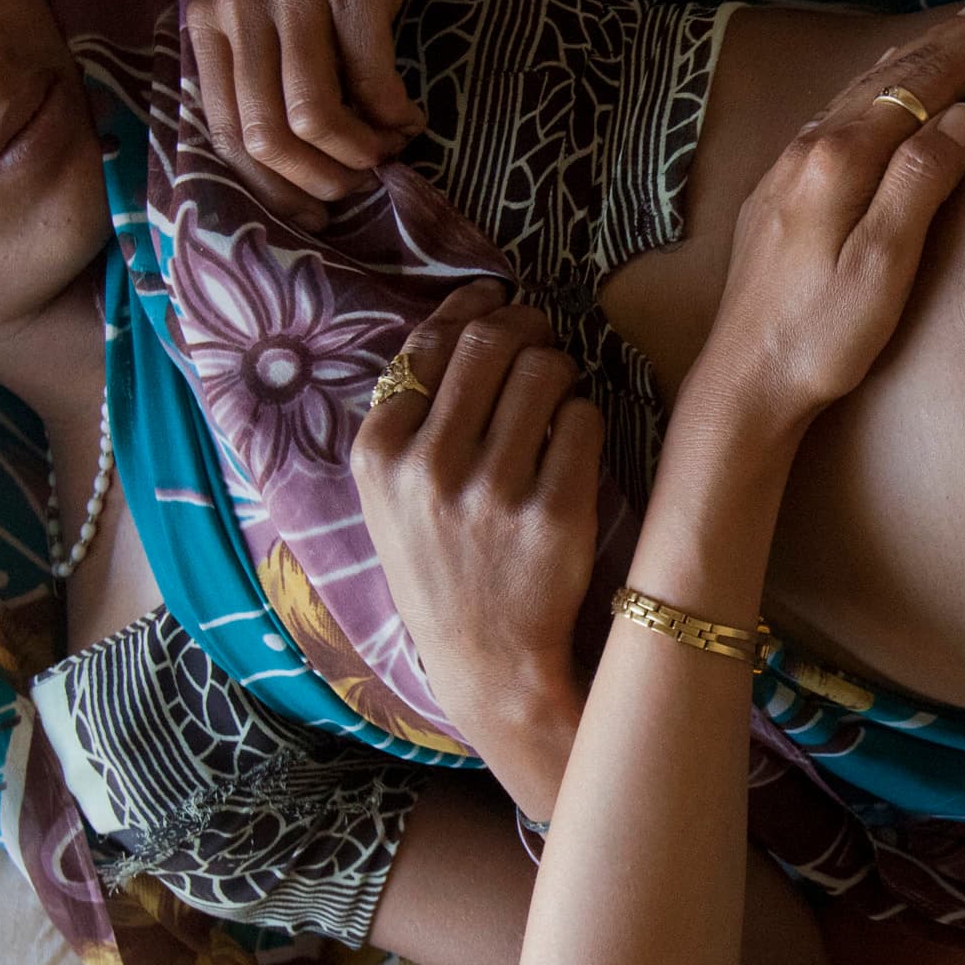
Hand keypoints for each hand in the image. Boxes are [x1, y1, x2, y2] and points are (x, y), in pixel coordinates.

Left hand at [187, 0, 440, 227]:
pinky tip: (411, 118)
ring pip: (312, 117)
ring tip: (388, 151)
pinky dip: (395, 116)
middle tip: (354, 187)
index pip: (221, 132)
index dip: (269, 188)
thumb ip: (260, 62)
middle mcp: (242, 7)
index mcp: (211, 19)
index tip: (311, 212)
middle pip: (264, 135)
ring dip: (358, 153)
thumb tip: (287, 159)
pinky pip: (371, 79)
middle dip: (315, 181)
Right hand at [351, 284, 602, 817]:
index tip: (496, 302)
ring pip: (544, 371)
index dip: (473, 309)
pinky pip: (583, 420)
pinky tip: (573, 441)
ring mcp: (493, 492)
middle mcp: (429, 469)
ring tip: (559, 389)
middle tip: (542, 336)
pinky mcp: (556, 513)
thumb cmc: (442, 565)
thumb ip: (415, 411)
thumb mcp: (393, 494)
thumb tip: (469, 312)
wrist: (488, 661)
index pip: (430, 343)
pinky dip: (584, 418)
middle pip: (492, 342)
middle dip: (526, 326)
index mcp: (379, 455)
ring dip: (560, 367)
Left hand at [684, 0, 964, 439]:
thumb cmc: (821, 338)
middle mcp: (810, 143)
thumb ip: (918, 184)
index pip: (924, 84)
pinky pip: (848, 103)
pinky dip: (890, 76)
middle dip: (964, 34)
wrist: (744, 380)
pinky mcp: (786, 183)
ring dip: (927, 47)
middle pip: (899, 70)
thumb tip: (963, 115)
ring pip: (870, 81)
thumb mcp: (882, 269)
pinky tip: (898, 74)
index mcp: (839, 158)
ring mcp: (792, 160)